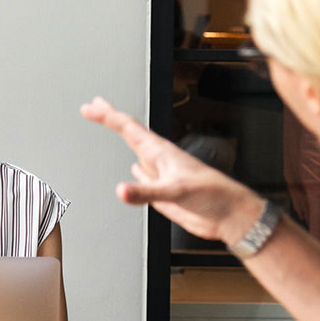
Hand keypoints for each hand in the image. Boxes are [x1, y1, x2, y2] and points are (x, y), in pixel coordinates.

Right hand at [80, 97, 262, 243]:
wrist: (228, 215)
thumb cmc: (214, 195)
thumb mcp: (177, 191)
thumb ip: (147, 192)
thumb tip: (121, 190)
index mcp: (161, 152)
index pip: (128, 127)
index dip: (108, 115)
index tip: (91, 107)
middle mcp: (159, 160)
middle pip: (130, 133)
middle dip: (111, 118)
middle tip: (95, 105)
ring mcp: (161, 175)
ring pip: (136, 152)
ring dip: (123, 140)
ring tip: (112, 127)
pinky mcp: (163, 192)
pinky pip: (143, 177)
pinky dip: (134, 172)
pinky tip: (134, 169)